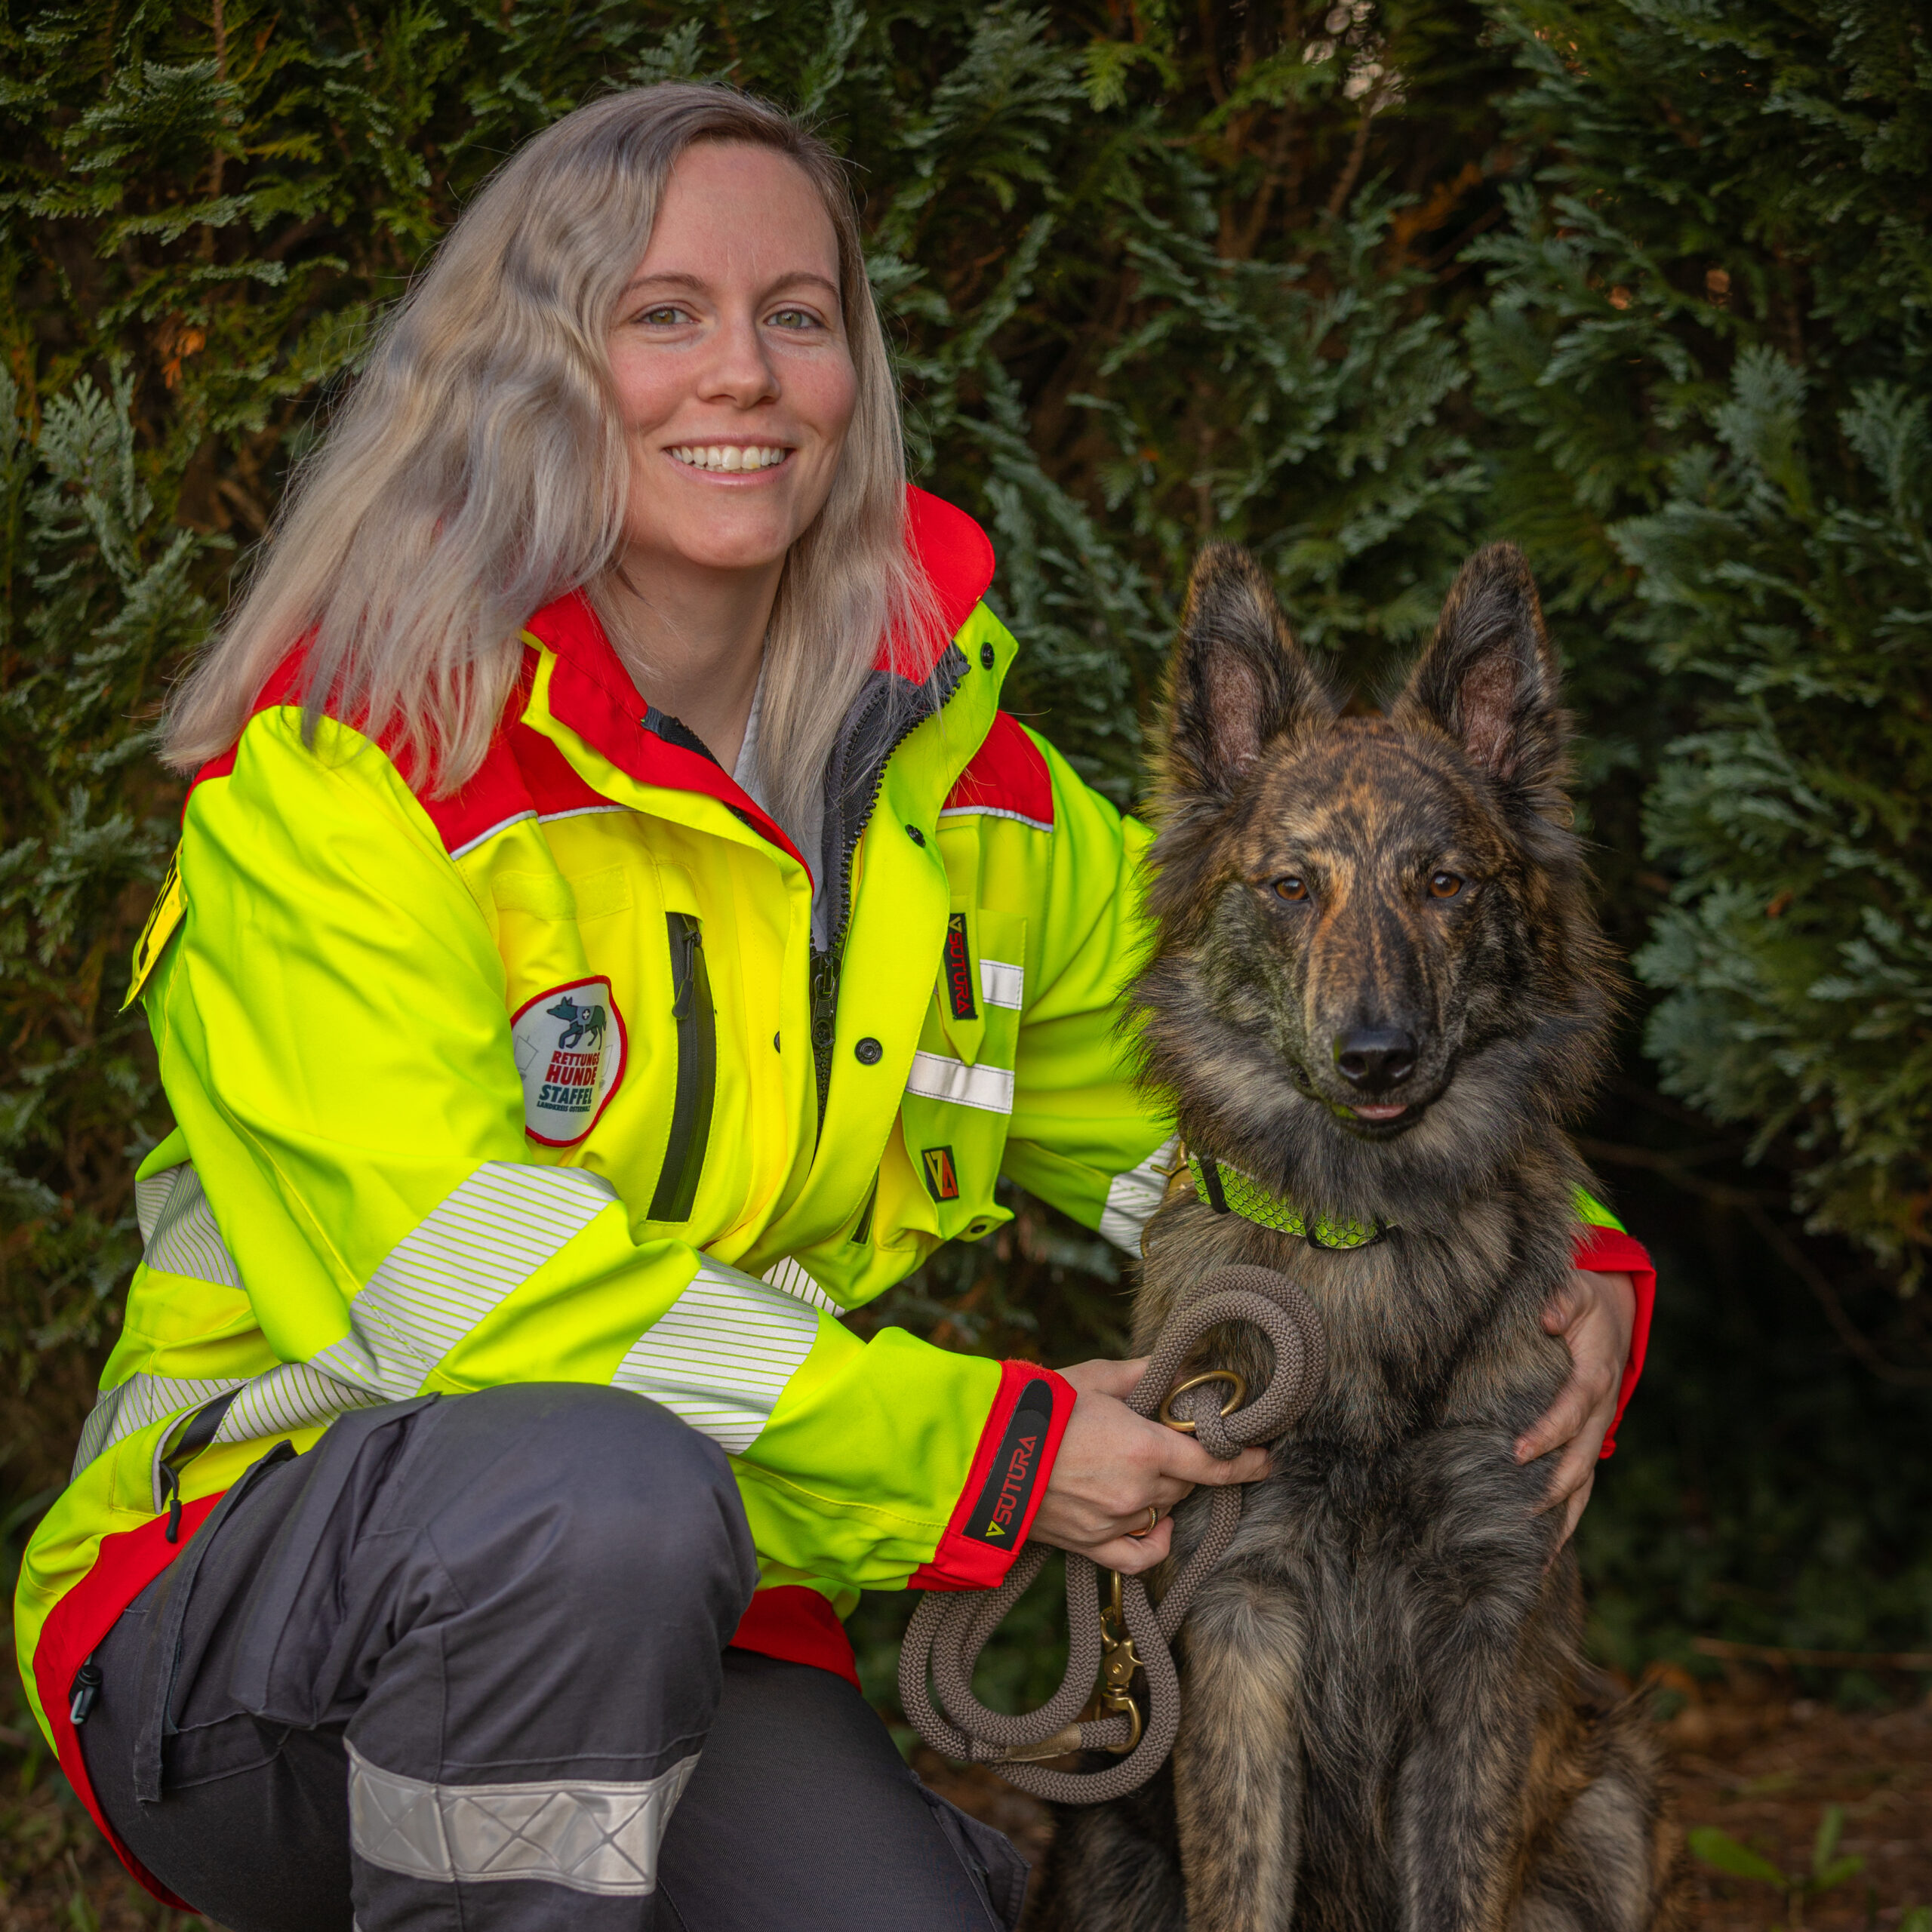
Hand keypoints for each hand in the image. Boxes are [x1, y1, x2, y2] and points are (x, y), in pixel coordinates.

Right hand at [1029, 1358, 1270, 1574]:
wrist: (982, 1454)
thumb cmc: (1038, 1409)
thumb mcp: (1094, 1377)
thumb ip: (1144, 1375)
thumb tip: (1183, 1371)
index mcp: (1145, 1448)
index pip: (1214, 1462)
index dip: (1245, 1462)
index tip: (1265, 1459)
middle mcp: (1137, 1491)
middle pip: (1186, 1482)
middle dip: (1183, 1462)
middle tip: (1159, 1439)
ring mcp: (1115, 1523)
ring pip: (1162, 1509)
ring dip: (1161, 1489)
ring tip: (1131, 1464)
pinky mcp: (1091, 1546)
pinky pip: (1140, 1554)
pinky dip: (1154, 1539)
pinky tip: (1155, 1522)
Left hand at [1516, 1269, 1636, 1547]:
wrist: (1615, 1314)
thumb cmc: (1586, 1303)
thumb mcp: (1575, 1290)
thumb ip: (1562, 1300)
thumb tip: (1548, 1317)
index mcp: (1595, 1379)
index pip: (1571, 1412)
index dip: (1547, 1432)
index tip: (1518, 1451)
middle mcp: (1601, 1415)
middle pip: (1581, 1461)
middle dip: (1551, 1487)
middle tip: (1517, 1511)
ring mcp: (1598, 1434)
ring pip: (1584, 1486)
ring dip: (1562, 1520)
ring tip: (1533, 1558)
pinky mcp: (1588, 1445)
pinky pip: (1581, 1489)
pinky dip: (1565, 1521)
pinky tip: (1542, 1552)